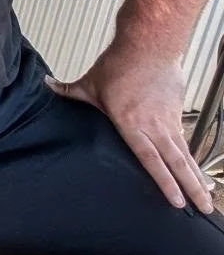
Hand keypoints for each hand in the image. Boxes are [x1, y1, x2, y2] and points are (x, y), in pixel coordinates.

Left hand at [48, 44, 215, 212]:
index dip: (164, 182)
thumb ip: (69, 91)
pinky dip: (195, 159)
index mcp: (131, 123)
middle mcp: (154, 126)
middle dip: (190, 188)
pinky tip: (202, 174)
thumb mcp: (90, 82)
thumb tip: (47, 85)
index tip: (177, 202)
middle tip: (203, 209)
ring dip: (197, 177)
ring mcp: (168, 120)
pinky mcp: (177, 113)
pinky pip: (186, 141)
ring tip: (208, 197)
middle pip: (176, 162)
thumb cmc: (119, 64)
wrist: (148, 45)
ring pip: (185, 155)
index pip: (150, 159)